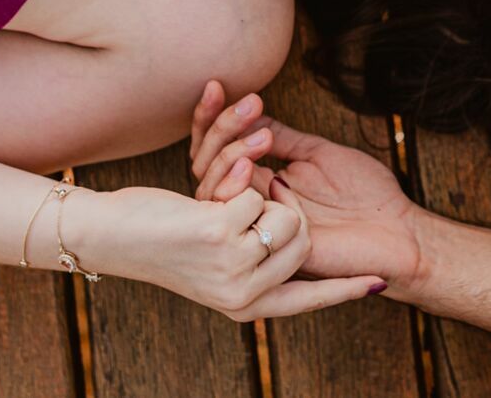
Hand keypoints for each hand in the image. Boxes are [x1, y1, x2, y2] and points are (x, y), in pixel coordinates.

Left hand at [68, 183, 384, 319]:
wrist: (111, 236)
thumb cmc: (160, 242)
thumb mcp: (211, 267)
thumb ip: (250, 266)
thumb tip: (291, 254)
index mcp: (245, 306)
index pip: (307, 301)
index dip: (343, 289)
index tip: (379, 281)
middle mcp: (242, 294)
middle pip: (301, 241)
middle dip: (284, 212)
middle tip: (250, 202)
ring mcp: (232, 266)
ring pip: (283, 215)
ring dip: (254, 196)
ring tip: (217, 205)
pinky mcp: (219, 233)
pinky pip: (254, 193)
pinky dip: (233, 183)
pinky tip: (204, 199)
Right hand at [189, 82, 425, 292]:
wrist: (399, 232)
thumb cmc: (367, 193)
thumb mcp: (319, 154)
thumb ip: (283, 137)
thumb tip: (251, 112)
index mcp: (263, 183)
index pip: (219, 150)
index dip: (210, 119)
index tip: (216, 85)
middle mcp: (256, 204)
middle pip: (206, 168)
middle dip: (214, 130)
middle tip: (236, 101)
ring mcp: (262, 223)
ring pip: (212, 192)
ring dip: (227, 154)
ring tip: (259, 135)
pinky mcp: (274, 243)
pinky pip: (238, 217)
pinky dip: (238, 184)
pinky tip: (258, 164)